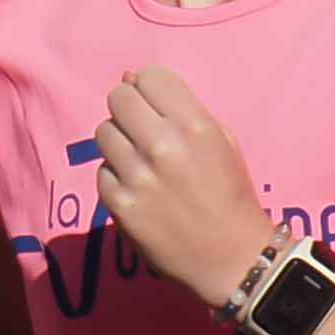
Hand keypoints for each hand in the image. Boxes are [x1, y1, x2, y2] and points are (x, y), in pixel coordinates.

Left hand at [92, 63, 281, 311]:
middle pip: (119, 98)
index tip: (156, 104)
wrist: (232, 258)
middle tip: (144, 130)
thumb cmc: (231, 196)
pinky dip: (116, 177)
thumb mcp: (222, 141)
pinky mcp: (119, 205)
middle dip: (130, 110)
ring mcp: (137, 177)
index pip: (148, 76)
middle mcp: (162, 146)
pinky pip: (102, 171)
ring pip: (104, 132)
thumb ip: (181, 109)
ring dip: (120, 141)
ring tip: (141, 161)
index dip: (150, 88)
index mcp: (194, 126)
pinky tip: (139, 190)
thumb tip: (131, 79)